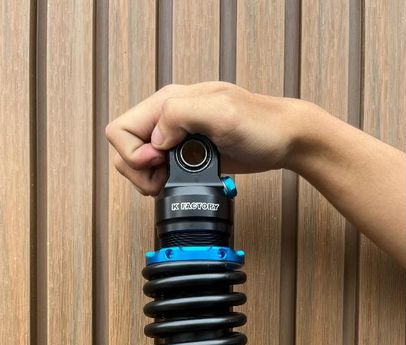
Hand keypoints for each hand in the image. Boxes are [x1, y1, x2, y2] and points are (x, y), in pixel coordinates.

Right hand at [105, 82, 308, 194]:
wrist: (285, 139)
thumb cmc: (262, 124)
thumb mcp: (221, 112)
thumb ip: (181, 114)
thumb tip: (156, 137)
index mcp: (169, 102)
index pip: (120, 129)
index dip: (133, 153)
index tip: (161, 160)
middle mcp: (168, 118)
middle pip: (125, 149)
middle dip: (138, 171)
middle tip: (164, 177)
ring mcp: (176, 137)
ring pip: (140, 162)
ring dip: (150, 179)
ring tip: (175, 180)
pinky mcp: (187, 155)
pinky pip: (159, 170)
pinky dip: (164, 182)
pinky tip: (183, 181)